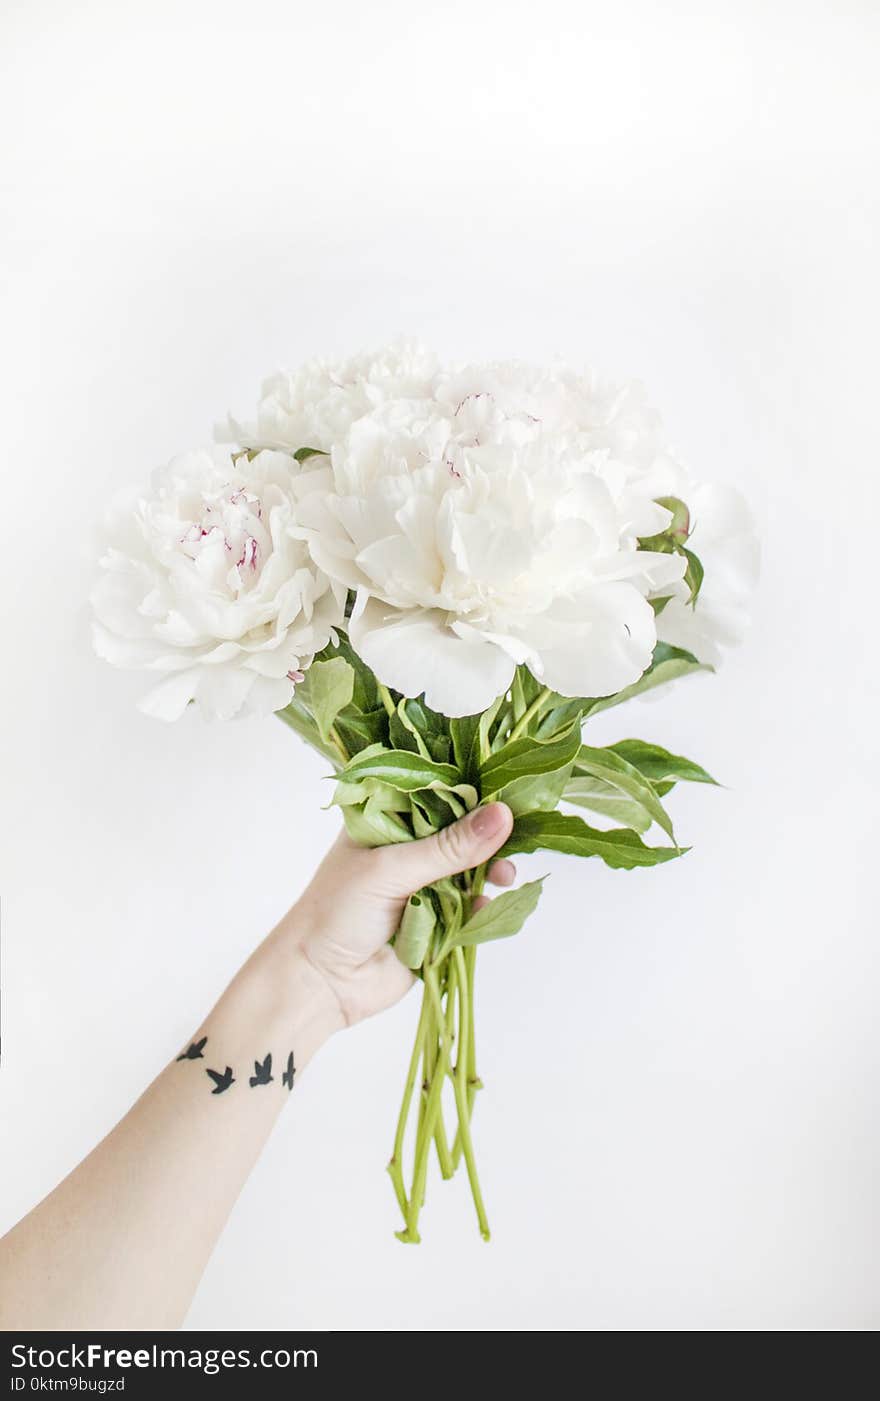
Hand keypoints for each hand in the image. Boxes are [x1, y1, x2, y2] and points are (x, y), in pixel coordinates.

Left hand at [276, 802, 515, 1027]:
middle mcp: (407, 850)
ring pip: (470, 871)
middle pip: (460, 833)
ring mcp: (423, 886)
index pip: (436, 794)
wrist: (319, 984)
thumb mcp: (391, 870)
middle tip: (514, 837)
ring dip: (490, 871)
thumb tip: (501, 816)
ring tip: (503, 875)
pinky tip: (487, 907)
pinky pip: (471, 909)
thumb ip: (448, 848)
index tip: (509, 789)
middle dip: (488, 836)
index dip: (471, 792)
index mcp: (386, 822)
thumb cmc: (336, 913)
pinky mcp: (438, 923)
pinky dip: (483, 908)